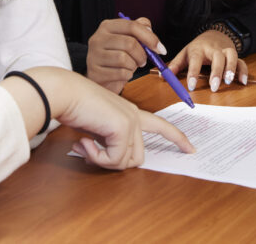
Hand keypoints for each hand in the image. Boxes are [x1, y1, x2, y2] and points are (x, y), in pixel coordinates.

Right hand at [1, 67, 194, 169]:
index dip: (177, 139)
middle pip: (137, 157)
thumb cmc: (74, 107)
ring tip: (84, 145)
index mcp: (130, 112)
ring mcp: (131, 121)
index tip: (191, 149)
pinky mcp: (123, 127)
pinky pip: (114, 159)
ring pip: (126, 161)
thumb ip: (108, 142)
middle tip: (88, 151)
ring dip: (102, 160)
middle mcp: (134, 116)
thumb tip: (109, 159)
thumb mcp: (96, 128)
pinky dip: (96, 157)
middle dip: (112, 162)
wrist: (64, 93)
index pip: (162, 126)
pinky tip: (82, 142)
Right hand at [85, 16, 166, 93]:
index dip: (150, 37)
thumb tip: (149, 28)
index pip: (132, 26)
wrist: (101, 76)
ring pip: (124, 59)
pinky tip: (123, 74)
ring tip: (130, 66)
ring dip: (133, 66)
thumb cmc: (117, 56)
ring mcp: (94, 55)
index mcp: (107, 26)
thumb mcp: (127, 39)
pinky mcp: (95, 72)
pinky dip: (127, 75)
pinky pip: (120, 73)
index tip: (161, 49)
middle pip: (130, 43)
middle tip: (143, 61)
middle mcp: (98, 38)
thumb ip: (139, 29)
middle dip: (142, 55)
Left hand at [166, 29, 248, 92]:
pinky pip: (241, 62)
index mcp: (198, 49)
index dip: (193, 73)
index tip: (191, 86)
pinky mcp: (235, 55)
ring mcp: (225, 51)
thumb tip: (162, 76)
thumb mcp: (185, 54)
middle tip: (213, 86)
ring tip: (228, 81)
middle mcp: (213, 49)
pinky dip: (243, 71)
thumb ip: (175, 65)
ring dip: (230, 69)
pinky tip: (242, 81)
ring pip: (231, 57)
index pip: (195, 60)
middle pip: (216, 58)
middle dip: (215, 72)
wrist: (214, 34)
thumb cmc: (198, 48)